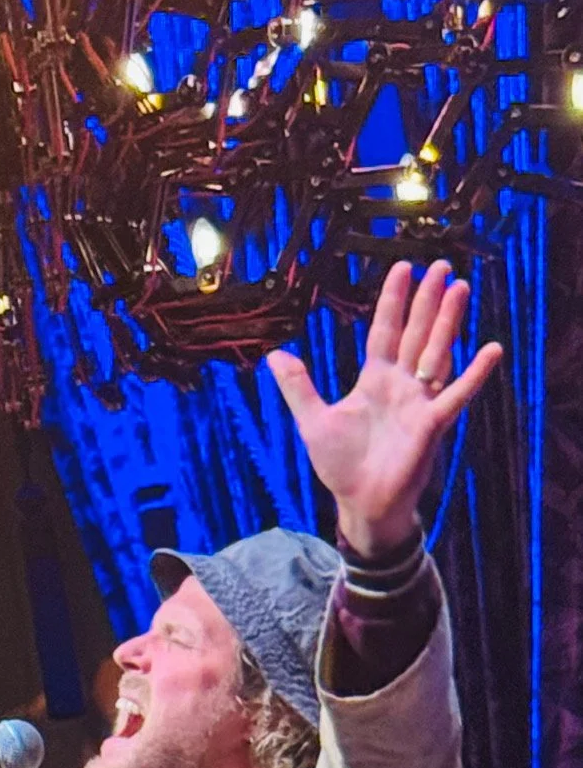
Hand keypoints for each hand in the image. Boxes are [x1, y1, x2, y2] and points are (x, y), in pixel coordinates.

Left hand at [266, 261, 502, 556]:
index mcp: (374, 380)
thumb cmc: (341, 466)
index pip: (385, 330)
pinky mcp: (431, 424)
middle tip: (440, 265)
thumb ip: (298, 388)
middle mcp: (401, 385)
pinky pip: (456, 394)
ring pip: (437, 352)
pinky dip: (474, 374)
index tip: (403, 268)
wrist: (361, 503)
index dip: (393, 300)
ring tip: (460, 287)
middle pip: (417, 333)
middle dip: (428, 300)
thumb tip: (275, 356)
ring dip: (449, 321)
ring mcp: (419, 402)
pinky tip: (492, 349)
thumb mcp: (313, 421)